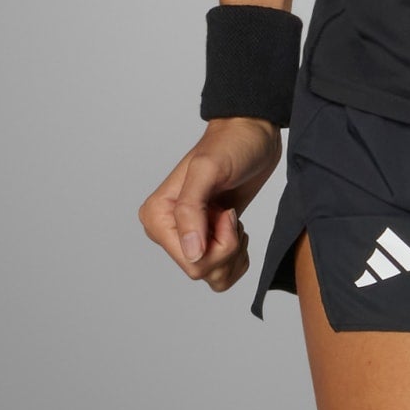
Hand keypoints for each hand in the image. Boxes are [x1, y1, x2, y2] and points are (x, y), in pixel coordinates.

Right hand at [138, 117, 281, 293]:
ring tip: (232, 218)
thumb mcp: (208, 170)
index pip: (190, 262)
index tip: (224, 212)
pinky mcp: (208, 239)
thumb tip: (191, 253)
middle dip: (227, 247)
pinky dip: (238, 254)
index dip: (217, 245)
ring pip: (213, 276)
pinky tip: (236, 226)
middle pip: (202, 271)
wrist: (252, 134)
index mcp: (157, 216)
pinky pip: (223, 272)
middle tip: (230, 213)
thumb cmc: (230, 144)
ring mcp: (188, 237)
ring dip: (233, 252)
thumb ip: (192, 210)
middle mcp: (167, 230)